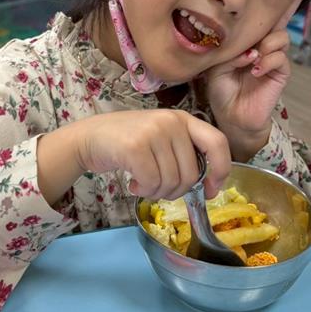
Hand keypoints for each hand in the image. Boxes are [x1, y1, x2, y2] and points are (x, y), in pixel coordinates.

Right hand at [75, 109, 230, 199]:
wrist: (90, 137)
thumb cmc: (128, 143)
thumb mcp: (162, 139)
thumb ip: (184, 154)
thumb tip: (208, 188)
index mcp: (183, 119)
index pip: (217, 143)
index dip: (220, 170)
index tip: (209, 190)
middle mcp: (172, 121)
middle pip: (191, 173)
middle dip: (176, 191)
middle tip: (158, 188)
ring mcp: (154, 132)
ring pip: (172, 181)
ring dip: (157, 192)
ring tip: (143, 183)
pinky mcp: (135, 146)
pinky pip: (152, 183)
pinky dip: (144, 190)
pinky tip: (134, 183)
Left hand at [204, 0, 310, 158]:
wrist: (230, 114)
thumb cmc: (221, 88)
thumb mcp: (218, 63)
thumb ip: (232, 48)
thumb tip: (252, 47)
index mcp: (250, 38)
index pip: (269, 15)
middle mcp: (265, 44)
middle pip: (280, 21)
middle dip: (280, 15)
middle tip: (259, 34)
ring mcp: (274, 58)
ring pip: (280, 38)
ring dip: (266, 46)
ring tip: (251, 60)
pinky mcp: (281, 73)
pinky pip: (280, 58)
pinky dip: (267, 62)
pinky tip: (256, 71)